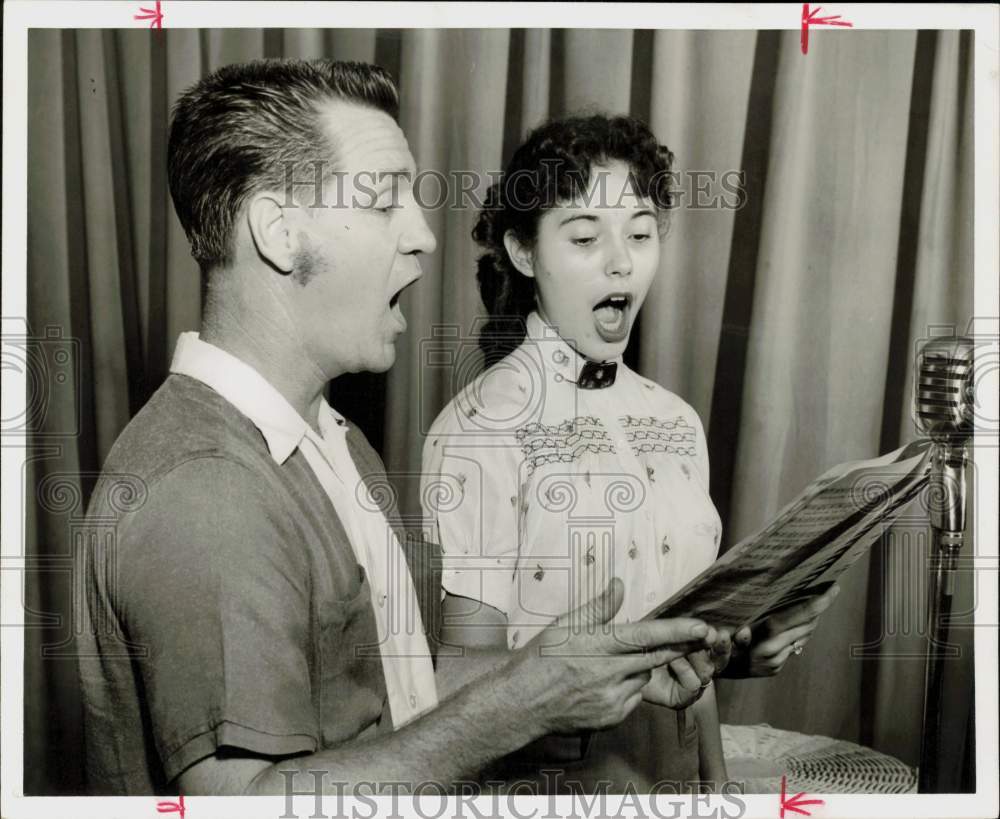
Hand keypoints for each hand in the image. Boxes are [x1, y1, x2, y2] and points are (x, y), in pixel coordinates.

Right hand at [508, 578, 716, 732]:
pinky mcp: (612, 718)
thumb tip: (619, 583)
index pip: (645, 636)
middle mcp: (607, 673)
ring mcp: (611, 699)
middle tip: (701, 638)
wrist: (522, 702)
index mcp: (596, 645)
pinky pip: (634, 698)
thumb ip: (598, 606)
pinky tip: (609, 682)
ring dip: (643, 667)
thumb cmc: (541, 657)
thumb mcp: (565, 624)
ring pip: (644, 677)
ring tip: (617, 661)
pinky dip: (631, 687)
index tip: (702, 627)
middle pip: (656, 658)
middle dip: (681, 647)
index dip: (677, 632)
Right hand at [722, 584, 840, 677]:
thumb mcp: (722, 633)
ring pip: (802, 637)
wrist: (710, 673)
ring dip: (809, 622)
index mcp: (764, 638)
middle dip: (818, 610)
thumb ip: (736, 633)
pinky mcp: (775, 669)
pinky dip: (797, 635)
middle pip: (806, 626)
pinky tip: (794, 625)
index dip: (818, 604)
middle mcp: (774, 651)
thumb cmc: (715, 643)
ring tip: (814, 604)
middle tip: (827, 590)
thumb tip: (745, 630)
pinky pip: (793, 647)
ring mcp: (776, 662)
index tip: (833, 589)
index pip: (798, 617)